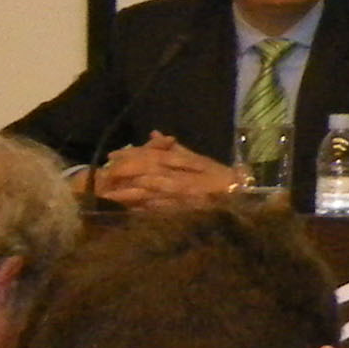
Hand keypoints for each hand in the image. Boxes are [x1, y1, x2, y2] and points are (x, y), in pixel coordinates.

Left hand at [94, 133, 241, 209]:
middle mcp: (175, 179)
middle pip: (142, 173)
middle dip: (121, 174)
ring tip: (107, 193)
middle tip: (103, 175)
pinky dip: (139, 208)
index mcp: (181, 163)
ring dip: (125, 193)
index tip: (112, 156)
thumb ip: (177, 149)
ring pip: (145, 192)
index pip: (149, 155)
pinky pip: (154, 210)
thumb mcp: (202, 160)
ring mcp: (175, 197)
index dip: (129, 155)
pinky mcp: (177, 213)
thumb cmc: (223, 176)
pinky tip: (126, 208)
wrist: (245, 197)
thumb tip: (155, 134)